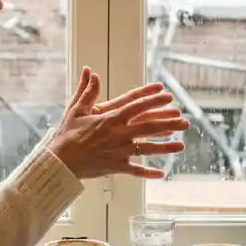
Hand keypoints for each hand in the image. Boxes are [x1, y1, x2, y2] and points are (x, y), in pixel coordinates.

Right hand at [49, 67, 189, 179]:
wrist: (61, 162)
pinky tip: (162, 173)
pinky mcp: (117, 167)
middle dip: (169, 123)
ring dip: (165, 148)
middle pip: (149, 127)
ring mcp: (120, 152)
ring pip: (148, 149)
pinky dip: (149, 173)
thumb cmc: (67, 135)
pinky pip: (136, 171)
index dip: (154, 100)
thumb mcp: (76, 110)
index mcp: (110, 119)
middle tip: (184, 121)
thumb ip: (87, 91)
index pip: (137, 106)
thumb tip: (90, 72)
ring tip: (181, 146)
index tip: (168, 96)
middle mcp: (119, 135)